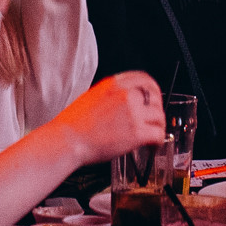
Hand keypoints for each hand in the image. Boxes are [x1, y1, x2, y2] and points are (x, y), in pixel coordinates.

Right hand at [51, 71, 165, 164]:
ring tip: (153, 136)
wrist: (67, 140)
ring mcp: (133, 113)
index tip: (154, 99)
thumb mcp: (91, 97)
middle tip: (155, 120)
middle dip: (157, 109)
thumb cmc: (73, 124)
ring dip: (159, 127)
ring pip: (159, 117)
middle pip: (155, 97)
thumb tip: (124, 102)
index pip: (144, 79)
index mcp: (114, 84)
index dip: (153, 90)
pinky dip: (158, 142)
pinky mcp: (137, 132)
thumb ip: (111, 95)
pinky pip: (158, 134)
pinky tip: (152, 146)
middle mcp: (126, 95)